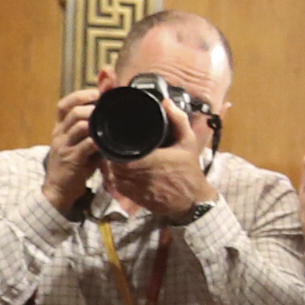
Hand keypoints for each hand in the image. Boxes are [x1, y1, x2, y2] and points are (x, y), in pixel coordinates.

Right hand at [44, 75, 106, 212]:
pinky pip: (85, 145)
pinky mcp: (71, 159)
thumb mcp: (78, 146)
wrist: (58, 191)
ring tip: (108, 121)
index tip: (96, 93)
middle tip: (106, 106)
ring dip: (95, 121)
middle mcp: (59, 134)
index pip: (63, 105)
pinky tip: (106, 141)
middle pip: (73, 111)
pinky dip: (97, 141)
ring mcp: (64, 146)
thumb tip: (111, 122)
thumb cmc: (72, 168)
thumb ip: (90, 134)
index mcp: (59, 129)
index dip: (79, 96)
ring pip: (79, 125)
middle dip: (91, 105)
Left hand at [102, 97, 214, 217]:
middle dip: (112, 153)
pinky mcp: (135, 198)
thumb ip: (179, 121)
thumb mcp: (189, 143)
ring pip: (113, 175)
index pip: (121, 153)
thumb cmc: (190, 172)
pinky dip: (116, 177)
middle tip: (114, 143)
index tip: (116, 136)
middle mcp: (141, 176)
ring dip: (112, 165)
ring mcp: (137, 189)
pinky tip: (120, 169)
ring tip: (115, 155)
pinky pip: (117, 186)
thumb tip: (167, 103)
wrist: (192, 201)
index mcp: (152, 161)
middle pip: (114, 163)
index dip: (114, 145)